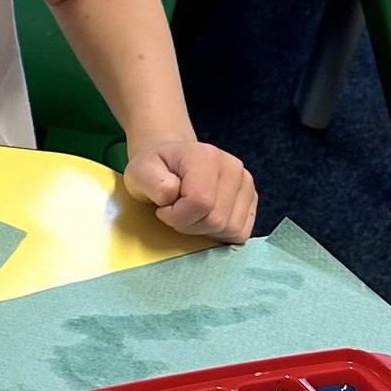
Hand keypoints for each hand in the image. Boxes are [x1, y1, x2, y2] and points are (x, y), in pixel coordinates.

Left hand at [123, 136, 256, 242]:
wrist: (172, 161)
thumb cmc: (154, 169)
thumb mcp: (139, 172)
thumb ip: (154, 184)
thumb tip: (173, 196)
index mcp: (206, 157)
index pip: (200, 203)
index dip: (176, 216)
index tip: (163, 208)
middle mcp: (233, 167)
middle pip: (217, 219)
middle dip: (189, 225)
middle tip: (174, 212)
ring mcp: (246, 183)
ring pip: (231, 228)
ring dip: (204, 230)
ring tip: (188, 213)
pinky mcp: (251, 198)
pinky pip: (241, 232)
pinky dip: (220, 234)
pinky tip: (204, 219)